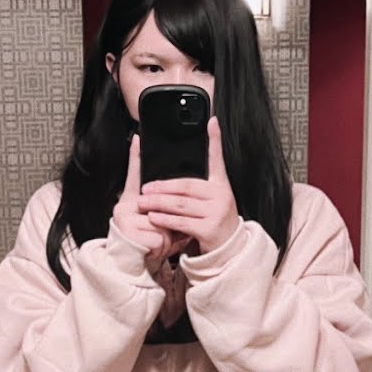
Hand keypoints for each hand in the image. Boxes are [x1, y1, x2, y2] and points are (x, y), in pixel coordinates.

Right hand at [112, 135, 188, 273]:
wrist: (132, 268)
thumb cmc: (148, 245)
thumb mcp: (159, 225)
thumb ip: (166, 210)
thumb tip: (179, 200)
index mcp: (131, 200)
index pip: (134, 175)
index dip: (135, 157)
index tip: (137, 138)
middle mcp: (124, 207)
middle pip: (158, 203)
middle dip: (169, 219)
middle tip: (167, 231)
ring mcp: (124, 219)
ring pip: (159, 221)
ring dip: (166, 235)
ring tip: (158, 243)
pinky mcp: (129, 233)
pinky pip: (158, 235)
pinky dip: (161, 245)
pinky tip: (152, 250)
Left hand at [137, 116, 239, 253]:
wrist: (229, 248)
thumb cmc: (214, 222)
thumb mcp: (211, 201)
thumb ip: (196, 189)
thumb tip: (169, 181)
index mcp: (221, 185)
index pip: (217, 160)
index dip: (215, 140)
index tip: (211, 122)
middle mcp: (221, 196)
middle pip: (186, 186)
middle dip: (162, 187)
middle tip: (145, 188)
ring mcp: (216, 212)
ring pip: (181, 204)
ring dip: (159, 203)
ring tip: (143, 202)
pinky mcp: (209, 229)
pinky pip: (182, 222)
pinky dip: (165, 219)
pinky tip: (154, 217)